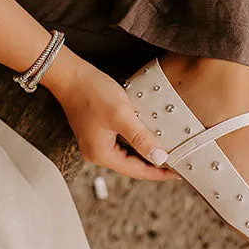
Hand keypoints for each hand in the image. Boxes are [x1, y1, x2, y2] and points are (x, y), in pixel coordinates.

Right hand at [42, 47, 180, 181]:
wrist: (70, 76)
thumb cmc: (92, 93)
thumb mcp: (121, 115)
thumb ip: (141, 138)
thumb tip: (159, 158)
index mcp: (102, 154)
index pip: (137, 171)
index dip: (159, 173)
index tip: (177, 173)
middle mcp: (97, 153)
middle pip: (132, 165)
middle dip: (154, 165)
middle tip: (176, 163)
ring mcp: (96, 143)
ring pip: (127, 154)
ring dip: (146, 153)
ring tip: (167, 151)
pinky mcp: (97, 132)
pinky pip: (121, 143)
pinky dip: (136, 142)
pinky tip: (148, 136)